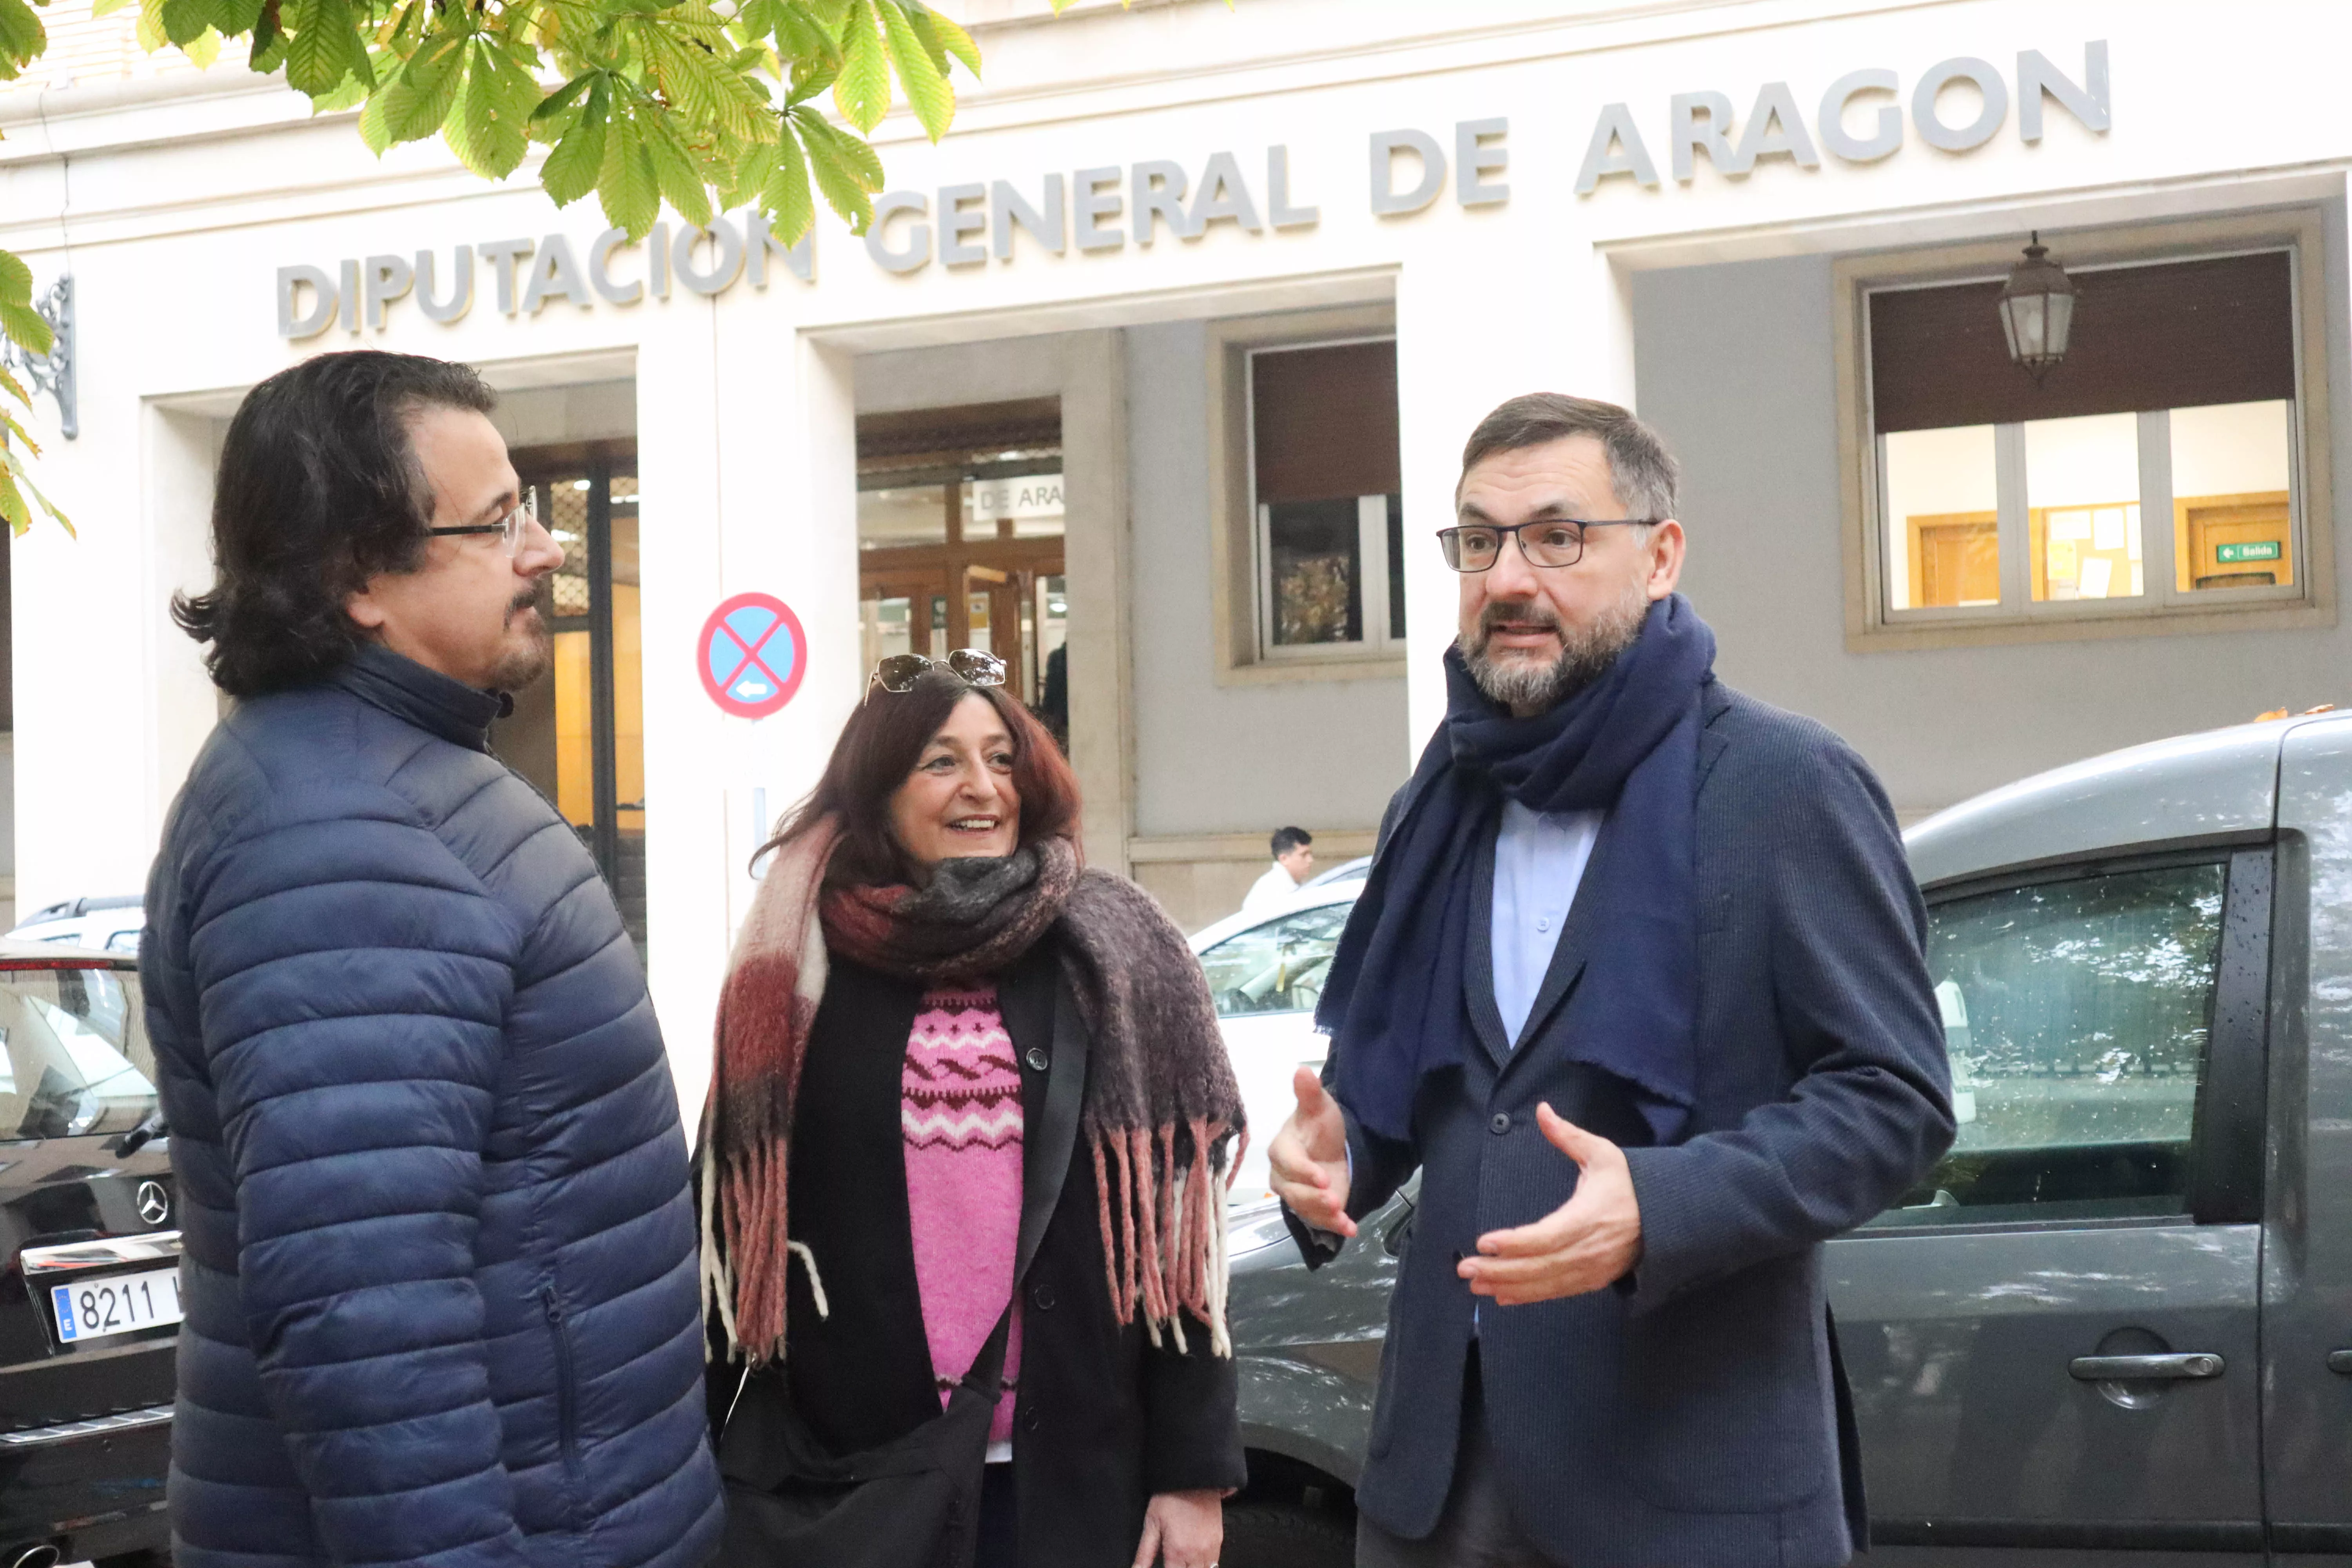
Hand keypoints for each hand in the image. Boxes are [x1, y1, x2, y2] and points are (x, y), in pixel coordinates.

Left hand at [1130, 1488, 1221, 1567]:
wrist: (1194, 1477)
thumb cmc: (1170, 1498)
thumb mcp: (1152, 1524)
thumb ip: (1144, 1554)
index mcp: (1178, 1552)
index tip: (1166, 1564)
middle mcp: (1197, 1554)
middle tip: (1172, 1562)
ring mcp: (1211, 1548)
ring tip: (1181, 1561)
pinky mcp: (1219, 1540)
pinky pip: (1213, 1563)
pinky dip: (1203, 1565)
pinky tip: (1193, 1557)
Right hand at [1268, 1066, 1353, 1237]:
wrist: (1335, 1147)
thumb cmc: (1321, 1126)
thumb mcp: (1320, 1106)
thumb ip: (1309, 1093)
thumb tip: (1302, 1070)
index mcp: (1282, 1149)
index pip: (1287, 1162)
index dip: (1302, 1171)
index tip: (1322, 1177)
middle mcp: (1283, 1175)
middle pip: (1292, 1191)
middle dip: (1312, 1197)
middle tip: (1334, 1199)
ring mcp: (1297, 1194)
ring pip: (1304, 1208)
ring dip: (1323, 1214)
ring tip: (1343, 1216)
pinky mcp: (1313, 1209)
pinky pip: (1319, 1221)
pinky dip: (1335, 1227)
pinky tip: (1351, 1228)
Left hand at [1458, 1104, 1642, 1304]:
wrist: (1666, 1218)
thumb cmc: (1629, 1184)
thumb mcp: (1603, 1154)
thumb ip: (1569, 1136)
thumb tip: (1543, 1110)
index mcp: (1588, 1218)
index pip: (1546, 1236)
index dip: (1514, 1243)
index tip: (1484, 1242)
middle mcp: (1588, 1250)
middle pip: (1539, 1266)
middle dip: (1500, 1269)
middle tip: (1466, 1269)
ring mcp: (1590, 1270)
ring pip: (1544, 1283)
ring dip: (1508, 1285)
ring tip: (1475, 1284)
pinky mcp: (1592, 1281)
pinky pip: (1556, 1293)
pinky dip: (1528, 1296)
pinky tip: (1502, 1295)